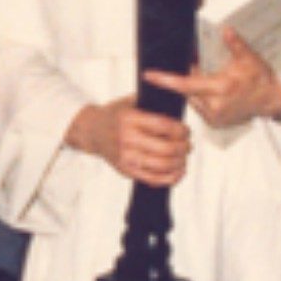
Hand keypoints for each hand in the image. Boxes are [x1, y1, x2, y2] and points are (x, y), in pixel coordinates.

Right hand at [68, 97, 190, 186]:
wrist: (92, 131)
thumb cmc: (117, 115)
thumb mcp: (132, 102)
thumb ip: (153, 104)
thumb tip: (182, 108)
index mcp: (129, 118)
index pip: (164, 126)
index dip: (181, 130)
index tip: (185, 130)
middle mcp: (126, 138)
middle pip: (167, 148)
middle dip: (184, 147)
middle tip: (187, 145)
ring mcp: (125, 156)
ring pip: (163, 165)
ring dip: (180, 162)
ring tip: (183, 157)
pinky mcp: (126, 170)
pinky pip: (153, 179)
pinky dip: (171, 178)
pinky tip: (179, 171)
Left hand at [143, 27, 280, 129]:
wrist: (272, 101)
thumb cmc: (260, 79)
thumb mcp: (249, 58)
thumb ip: (235, 44)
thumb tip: (225, 29)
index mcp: (221, 88)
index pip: (185, 84)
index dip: (165, 80)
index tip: (148, 75)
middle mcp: (215, 105)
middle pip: (186, 91)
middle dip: (183, 79)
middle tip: (189, 69)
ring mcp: (214, 116)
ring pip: (191, 99)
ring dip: (192, 90)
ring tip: (204, 80)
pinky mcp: (215, 123)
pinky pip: (198, 108)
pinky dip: (199, 98)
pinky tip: (206, 91)